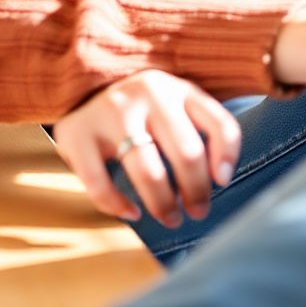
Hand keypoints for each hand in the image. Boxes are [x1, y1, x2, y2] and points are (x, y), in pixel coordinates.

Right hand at [52, 70, 240, 227]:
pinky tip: (131, 212)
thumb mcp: (177, 105)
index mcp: (179, 88)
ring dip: (163, 204)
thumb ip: (203, 130)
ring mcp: (112, 112)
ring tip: (170, 218)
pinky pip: (100, 183)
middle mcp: (149, 94)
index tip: (223, 183)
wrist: (84, 89)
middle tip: (198, 212)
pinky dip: (118, 206)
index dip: (227, 157)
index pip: (219, 123)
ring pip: (148, 171)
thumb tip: (220, 178)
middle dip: (197, 191)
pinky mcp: (78, 134)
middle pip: (187, 153)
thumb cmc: (144, 108)